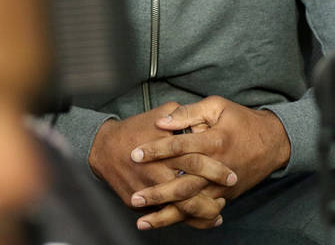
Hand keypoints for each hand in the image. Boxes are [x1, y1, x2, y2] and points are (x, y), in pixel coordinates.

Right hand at [88, 102, 234, 230]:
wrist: (102, 148)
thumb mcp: (157, 115)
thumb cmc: (133, 129)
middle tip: (227, 200)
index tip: (232, 175)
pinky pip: (163, 215)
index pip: (195, 161)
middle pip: (189, 191)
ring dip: (200, 214)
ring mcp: (147, 190)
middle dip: (212, 197)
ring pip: (179, 210)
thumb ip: (181, 115)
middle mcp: (156, 173)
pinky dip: (182, 220)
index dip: (215, 170)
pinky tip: (198, 219)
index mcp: (164, 151)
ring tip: (217, 213)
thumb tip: (201, 119)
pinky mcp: (138, 203)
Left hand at [128, 96, 290, 229]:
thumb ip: (188, 113)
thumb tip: (162, 122)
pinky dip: (185, 219)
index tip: (134, 154)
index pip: (179, 147)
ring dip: (167, 214)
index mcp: (214, 141)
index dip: (155, 150)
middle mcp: (217, 167)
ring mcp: (222, 186)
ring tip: (144, 222)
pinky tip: (166, 223)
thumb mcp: (217, 106)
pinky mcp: (226, 195)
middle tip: (135, 197)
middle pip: (183, 184)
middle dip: (158, 193)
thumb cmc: (241, 120)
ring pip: (192, 205)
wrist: (274, 142)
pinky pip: (203, 211)